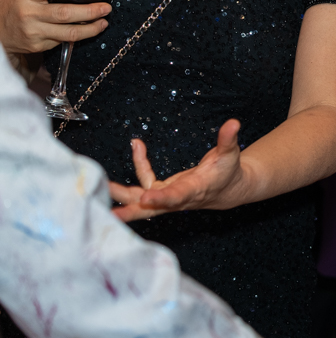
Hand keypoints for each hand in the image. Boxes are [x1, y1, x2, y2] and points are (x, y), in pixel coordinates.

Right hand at [0, 0, 109, 53]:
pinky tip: (90, 29)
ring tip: (104, 21)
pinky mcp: (38, 46)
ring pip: (67, 32)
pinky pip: (63, 41)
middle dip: (89, 12)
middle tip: (106, 8)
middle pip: (63, 13)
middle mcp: (29, 13)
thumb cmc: (19, 1)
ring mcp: (33, 32)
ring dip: (91, 28)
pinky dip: (79, 35)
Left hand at [109, 119, 249, 221]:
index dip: (161, 198)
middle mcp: (177, 198)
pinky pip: (145, 180)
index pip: (176, 197)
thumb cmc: (228, 172)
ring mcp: (167, 196)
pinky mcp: (162, 190)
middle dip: (129, 210)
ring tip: (100, 185)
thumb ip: (228, 140)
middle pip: (149, 208)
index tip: (146, 198)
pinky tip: (137, 145)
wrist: (227, 190)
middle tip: (109, 214)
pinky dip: (139, 163)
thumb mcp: (230, 155)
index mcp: (194, 191)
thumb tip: (233, 123)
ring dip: (120, 194)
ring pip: (140, 199)